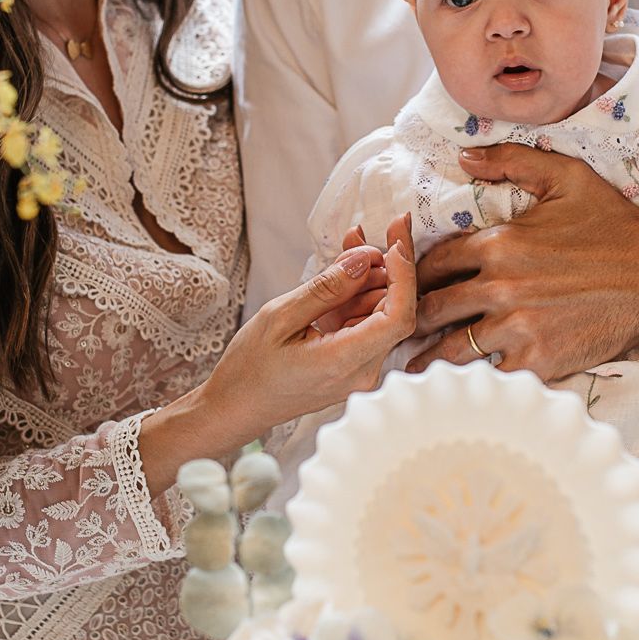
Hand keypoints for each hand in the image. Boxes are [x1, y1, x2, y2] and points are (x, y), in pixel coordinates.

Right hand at [141, 220, 415, 489]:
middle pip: (395, 311)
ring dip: (370, 278)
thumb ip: (326, 288)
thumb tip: (364, 258)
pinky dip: (356, 296)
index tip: (393, 241)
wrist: (235, 409)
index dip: (404, 274)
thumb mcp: (280, 318)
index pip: (399, 316)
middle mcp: (363, 371)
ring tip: (349, 243)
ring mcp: (360, 370)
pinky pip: (365, 323)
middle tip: (370, 230)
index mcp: (346, 362)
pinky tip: (342, 270)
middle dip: (386, 267)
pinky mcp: (353, 365)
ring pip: (380, 314)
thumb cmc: (249, 369)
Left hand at [409, 147, 638, 380]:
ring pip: (453, 348)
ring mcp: (518, 326)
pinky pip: (490, 375)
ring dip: (430, 357)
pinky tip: (460, 387)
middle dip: (412, 318)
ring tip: (413, 367)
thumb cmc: (615, 225)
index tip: (409, 285)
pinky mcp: (540, 359)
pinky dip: (473, 380)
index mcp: (498, 242)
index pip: (434, 262)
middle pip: (432, 308)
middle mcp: (500, 286)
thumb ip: (511, 162)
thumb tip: (463, 155)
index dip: (416, 275)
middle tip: (398, 329)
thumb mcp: (566, 177)